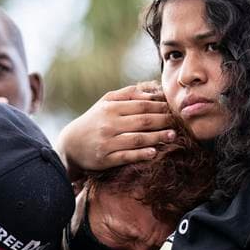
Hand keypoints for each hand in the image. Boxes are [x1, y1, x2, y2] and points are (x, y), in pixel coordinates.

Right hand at [57, 84, 175, 178]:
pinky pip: (127, 156)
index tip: (174, 108)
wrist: (71, 144)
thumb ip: (128, 94)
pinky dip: (141, 154)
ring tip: (172, 136)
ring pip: (137, 139)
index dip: (160, 107)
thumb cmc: (93, 120)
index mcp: (111, 108)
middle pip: (143, 121)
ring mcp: (107, 142)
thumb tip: (152, 90)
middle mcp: (109, 124)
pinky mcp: (105, 159)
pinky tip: (154, 152)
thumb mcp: (106, 102)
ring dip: (157, 137)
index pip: (142, 105)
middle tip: (178, 122)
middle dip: (163, 121)